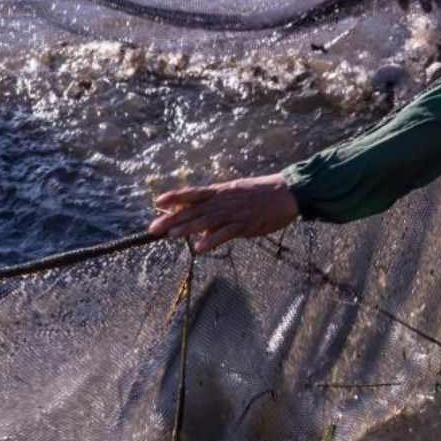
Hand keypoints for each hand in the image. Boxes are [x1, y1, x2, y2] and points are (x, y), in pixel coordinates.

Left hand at [147, 173, 299, 252]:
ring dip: (187, 229)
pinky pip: (226, 234)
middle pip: (193, 210)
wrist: (287, 193)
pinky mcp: (245, 225)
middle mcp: (223, 201)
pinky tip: (199, 249)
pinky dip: (212, 241)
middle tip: (153, 228)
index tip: (157, 202)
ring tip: (170, 235)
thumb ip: (217, 212)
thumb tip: (200, 232)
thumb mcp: (236, 197)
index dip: (174, 197)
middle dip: (172, 219)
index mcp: (220, 192)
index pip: (192, 193)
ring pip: (206, 221)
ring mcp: (233, 212)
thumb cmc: (261, 195)